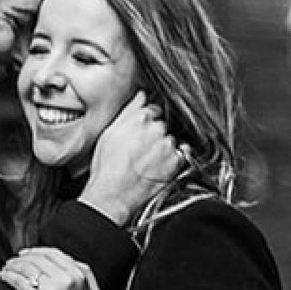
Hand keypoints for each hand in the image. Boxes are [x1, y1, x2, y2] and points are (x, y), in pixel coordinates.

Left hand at [0, 249, 101, 289]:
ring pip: (27, 267)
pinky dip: (9, 276)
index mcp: (80, 275)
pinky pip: (19, 281)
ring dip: (13, 265)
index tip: (27, 253)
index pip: (53, 253)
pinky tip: (5, 276)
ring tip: (7, 268)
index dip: (36, 251)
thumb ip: (85, 274)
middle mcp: (67, 279)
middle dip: (22, 258)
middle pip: (38, 259)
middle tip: (12, 260)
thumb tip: (69, 261)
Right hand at [77, 93, 182, 228]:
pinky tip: (160, 165)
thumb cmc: (107, 166)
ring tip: (148, 160)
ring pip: (171, 140)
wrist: (113, 194)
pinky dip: (175, 157)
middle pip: (163, 125)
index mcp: (140, 118)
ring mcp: (168, 146)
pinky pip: (183, 153)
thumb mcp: (110, 132)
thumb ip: (129, 110)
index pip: (153, 110)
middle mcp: (157, 129)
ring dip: (164, 147)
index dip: (147, 122)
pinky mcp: (176, 162)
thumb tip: (141, 95)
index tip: (141, 132)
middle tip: (141, 149)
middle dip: (155, 134)